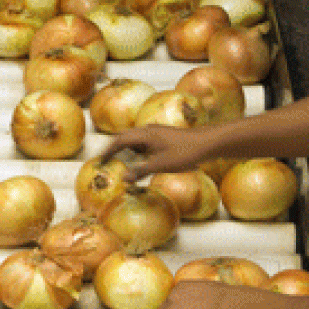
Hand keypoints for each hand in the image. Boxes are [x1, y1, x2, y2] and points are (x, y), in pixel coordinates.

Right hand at [99, 124, 219, 180]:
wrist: (207, 143)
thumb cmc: (184, 153)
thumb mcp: (161, 165)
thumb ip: (141, 171)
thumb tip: (123, 178)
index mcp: (145, 135)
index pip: (119, 141)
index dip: (108, 150)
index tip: (100, 160)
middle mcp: (149, 130)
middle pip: (125, 136)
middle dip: (115, 147)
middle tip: (107, 159)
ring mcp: (158, 132)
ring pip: (136, 138)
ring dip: (128, 147)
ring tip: (123, 160)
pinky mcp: (165, 136)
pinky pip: (146, 141)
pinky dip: (139, 149)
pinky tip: (145, 158)